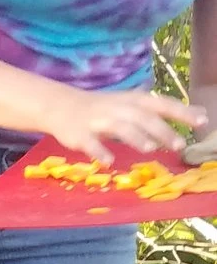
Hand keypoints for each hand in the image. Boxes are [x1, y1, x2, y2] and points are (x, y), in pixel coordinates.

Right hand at [43, 89, 198, 163]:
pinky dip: (99, 152)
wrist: (61, 105)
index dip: (183, 113)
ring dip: (135, 137)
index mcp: (134, 100)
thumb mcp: (134, 104)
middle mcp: (118, 108)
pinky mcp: (79, 134)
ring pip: (119, 127)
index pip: (162, 104)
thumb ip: (164, 111)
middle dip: (162, 130)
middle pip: (143, 118)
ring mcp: (98, 121)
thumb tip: (201, 114)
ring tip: (150, 149)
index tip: (203, 123)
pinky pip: (90, 144)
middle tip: (179, 145)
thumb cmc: (104, 107)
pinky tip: (109, 162)